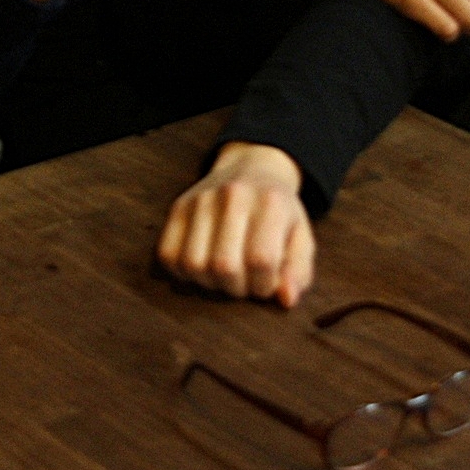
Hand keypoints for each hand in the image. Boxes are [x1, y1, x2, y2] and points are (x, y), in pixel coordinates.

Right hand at [156, 141, 314, 306]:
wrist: (252, 169)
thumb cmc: (279, 214)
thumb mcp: (301, 239)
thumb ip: (299, 272)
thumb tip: (285, 299)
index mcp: (271, 203)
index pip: (261, 260)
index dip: (264, 285)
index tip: (266, 284)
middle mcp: (233, 196)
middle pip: (224, 266)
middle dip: (237, 288)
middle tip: (246, 282)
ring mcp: (201, 200)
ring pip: (193, 264)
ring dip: (210, 283)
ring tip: (225, 275)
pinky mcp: (179, 207)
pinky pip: (168, 254)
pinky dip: (183, 272)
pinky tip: (204, 265)